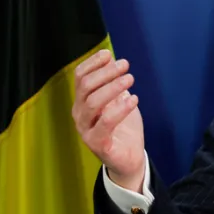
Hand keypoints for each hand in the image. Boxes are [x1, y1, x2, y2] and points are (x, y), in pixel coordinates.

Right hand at [72, 49, 146, 191]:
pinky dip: (120, 108)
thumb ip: (114, 83)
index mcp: (82, 101)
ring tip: (130, 79)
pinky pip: (106, 122)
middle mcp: (80, 114)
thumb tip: (112, 58)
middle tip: (125, 65)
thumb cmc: (123, 128)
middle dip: (106, 72)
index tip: (109, 54)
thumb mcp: (119, 100)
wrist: (129, 159)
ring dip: (112, 87)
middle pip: (86, 87)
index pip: (80, 77)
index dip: (93, 63)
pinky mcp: (98, 144)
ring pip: (93, 103)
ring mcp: (86, 130)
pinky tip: (133, 99)